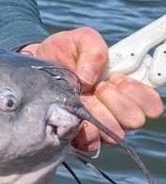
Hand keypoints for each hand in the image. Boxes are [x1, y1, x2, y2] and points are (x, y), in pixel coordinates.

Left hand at [21, 27, 162, 152]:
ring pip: (115, 133)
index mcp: (124, 87)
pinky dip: (83, 131)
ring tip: (82, 99)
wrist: (33, 68)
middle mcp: (116, 109)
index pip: (150, 102)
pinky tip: (72, 115)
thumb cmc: (61, 53)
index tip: (118, 80)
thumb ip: (93, 49)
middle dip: (116, 101)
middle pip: (134, 119)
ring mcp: (99, 124)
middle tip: (98, 87)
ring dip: (99, 115)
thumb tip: (91, 76)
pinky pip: (92, 144)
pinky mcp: (79, 136)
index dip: (138, 93)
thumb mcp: (79, 40)